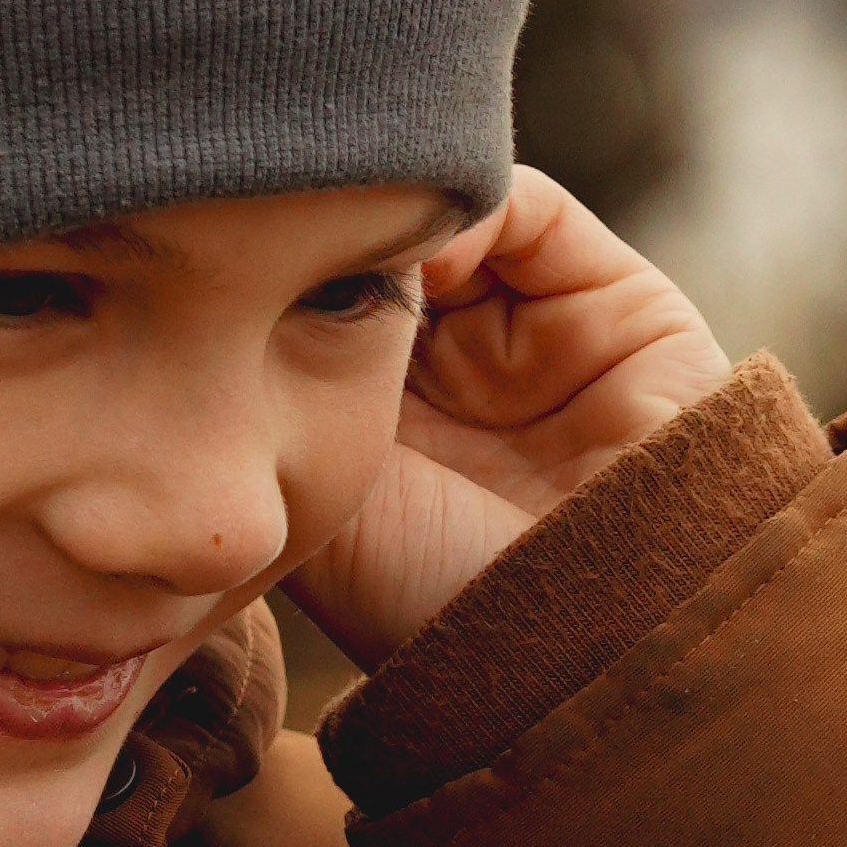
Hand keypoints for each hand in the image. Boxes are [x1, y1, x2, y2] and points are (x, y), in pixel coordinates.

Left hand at [289, 168, 730, 668]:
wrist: (586, 640)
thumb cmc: (430, 596)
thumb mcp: (322, 493)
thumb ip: (287, 386)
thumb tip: (263, 271)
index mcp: (390, 432)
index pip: (327, 308)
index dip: (283, 272)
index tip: (228, 263)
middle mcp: (463, 380)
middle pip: (385, 255)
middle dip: (336, 227)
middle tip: (279, 222)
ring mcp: (539, 338)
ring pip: (450, 225)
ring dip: (398, 214)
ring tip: (359, 239)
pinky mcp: (619, 305)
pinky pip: (530, 213)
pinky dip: (472, 205)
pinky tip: (424, 249)